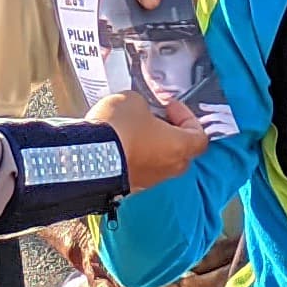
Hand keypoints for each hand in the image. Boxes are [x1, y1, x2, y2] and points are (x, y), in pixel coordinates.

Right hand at [90, 87, 213, 192]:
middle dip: (169, 132)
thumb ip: (145, 105)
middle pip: (180, 151)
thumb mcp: (134, 100)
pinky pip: (138, 169)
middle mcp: (168, 169)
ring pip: (158, 162)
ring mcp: (148, 181)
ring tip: (132, 128)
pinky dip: (133, 156)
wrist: (87, 156)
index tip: (171, 106)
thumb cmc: (119, 130)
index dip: (188, 118)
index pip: (200, 137)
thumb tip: (140, 110)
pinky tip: (119, 142)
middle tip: (155, 117)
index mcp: (180, 147)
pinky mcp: (129, 186)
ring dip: (150, 145)